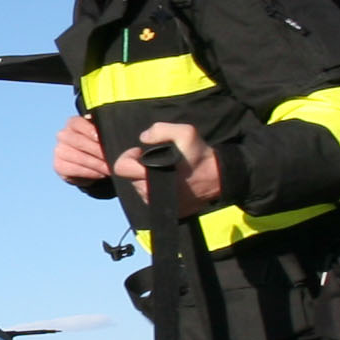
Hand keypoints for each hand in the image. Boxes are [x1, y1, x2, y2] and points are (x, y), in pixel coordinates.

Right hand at [52, 110, 112, 190]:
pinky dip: (91, 173)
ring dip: (97, 164)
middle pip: (79, 142)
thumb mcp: (99, 135)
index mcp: (73, 123)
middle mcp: (63, 135)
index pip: (78, 123)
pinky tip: (101, 174)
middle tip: (112, 158)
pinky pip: (76, 170)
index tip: (101, 139)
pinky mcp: (59, 166)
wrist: (86, 165)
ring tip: (110, 169)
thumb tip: (115, 132)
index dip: (90, 131)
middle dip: (98, 151)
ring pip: (79, 157)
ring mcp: (59, 150)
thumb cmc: (95, 145)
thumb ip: (103, 130)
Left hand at [111, 119, 226, 211]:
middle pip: (130, 177)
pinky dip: (154, 187)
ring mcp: (156, 203)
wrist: (218, 178)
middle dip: (138, 167)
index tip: (141, 152)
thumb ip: (160, 130)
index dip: (128, 156)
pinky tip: (169, 180)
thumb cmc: (200, 155)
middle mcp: (150, 192)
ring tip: (163, 169)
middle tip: (155, 159)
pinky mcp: (164, 209)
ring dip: (145, 177)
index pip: (121, 168)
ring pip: (139, 187)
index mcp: (151, 175)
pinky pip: (150, 196)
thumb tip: (143, 137)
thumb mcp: (185, 133)